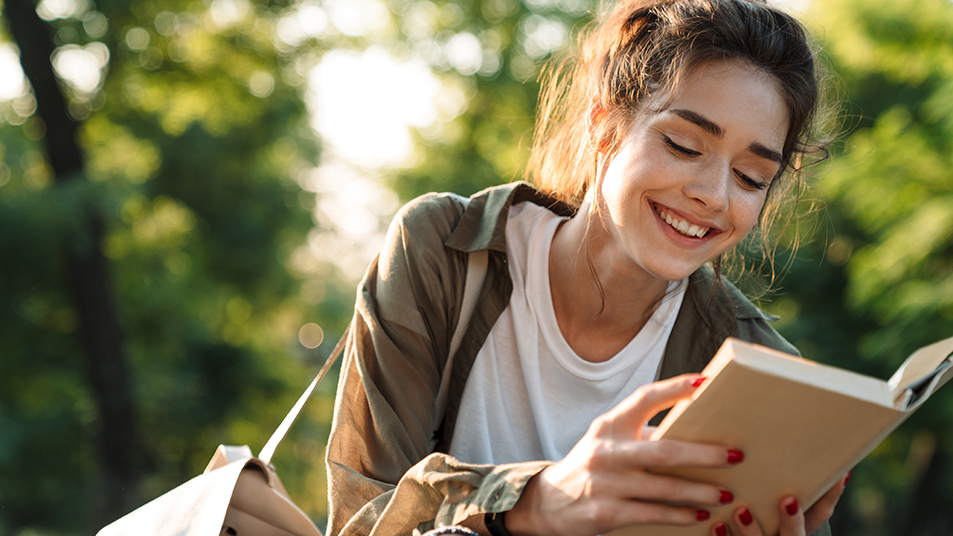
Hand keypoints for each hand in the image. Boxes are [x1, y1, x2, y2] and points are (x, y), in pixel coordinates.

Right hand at [505, 375, 743, 535]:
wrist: (550, 501)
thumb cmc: (593, 465)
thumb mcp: (610, 441)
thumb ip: (644, 434)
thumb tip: (697, 431)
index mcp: (610, 424)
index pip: (645, 398)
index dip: (676, 388)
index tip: (706, 383)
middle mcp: (606, 450)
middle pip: (665, 450)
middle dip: (705, 454)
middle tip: (736, 454)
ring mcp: (605, 483)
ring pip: (664, 488)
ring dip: (700, 491)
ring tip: (726, 491)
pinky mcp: (606, 513)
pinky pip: (652, 514)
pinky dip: (680, 515)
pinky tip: (700, 515)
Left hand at [710, 474, 848, 535]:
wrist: (742, 534)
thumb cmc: (762, 502)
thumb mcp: (773, 488)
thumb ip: (779, 471)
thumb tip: (794, 425)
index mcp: (799, 525)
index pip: (821, 512)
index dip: (831, 495)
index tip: (839, 475)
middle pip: (795, 535)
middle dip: (793, 520)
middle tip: (788, 500)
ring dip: (752, 530)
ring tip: (742, 510)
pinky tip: (716, 524)